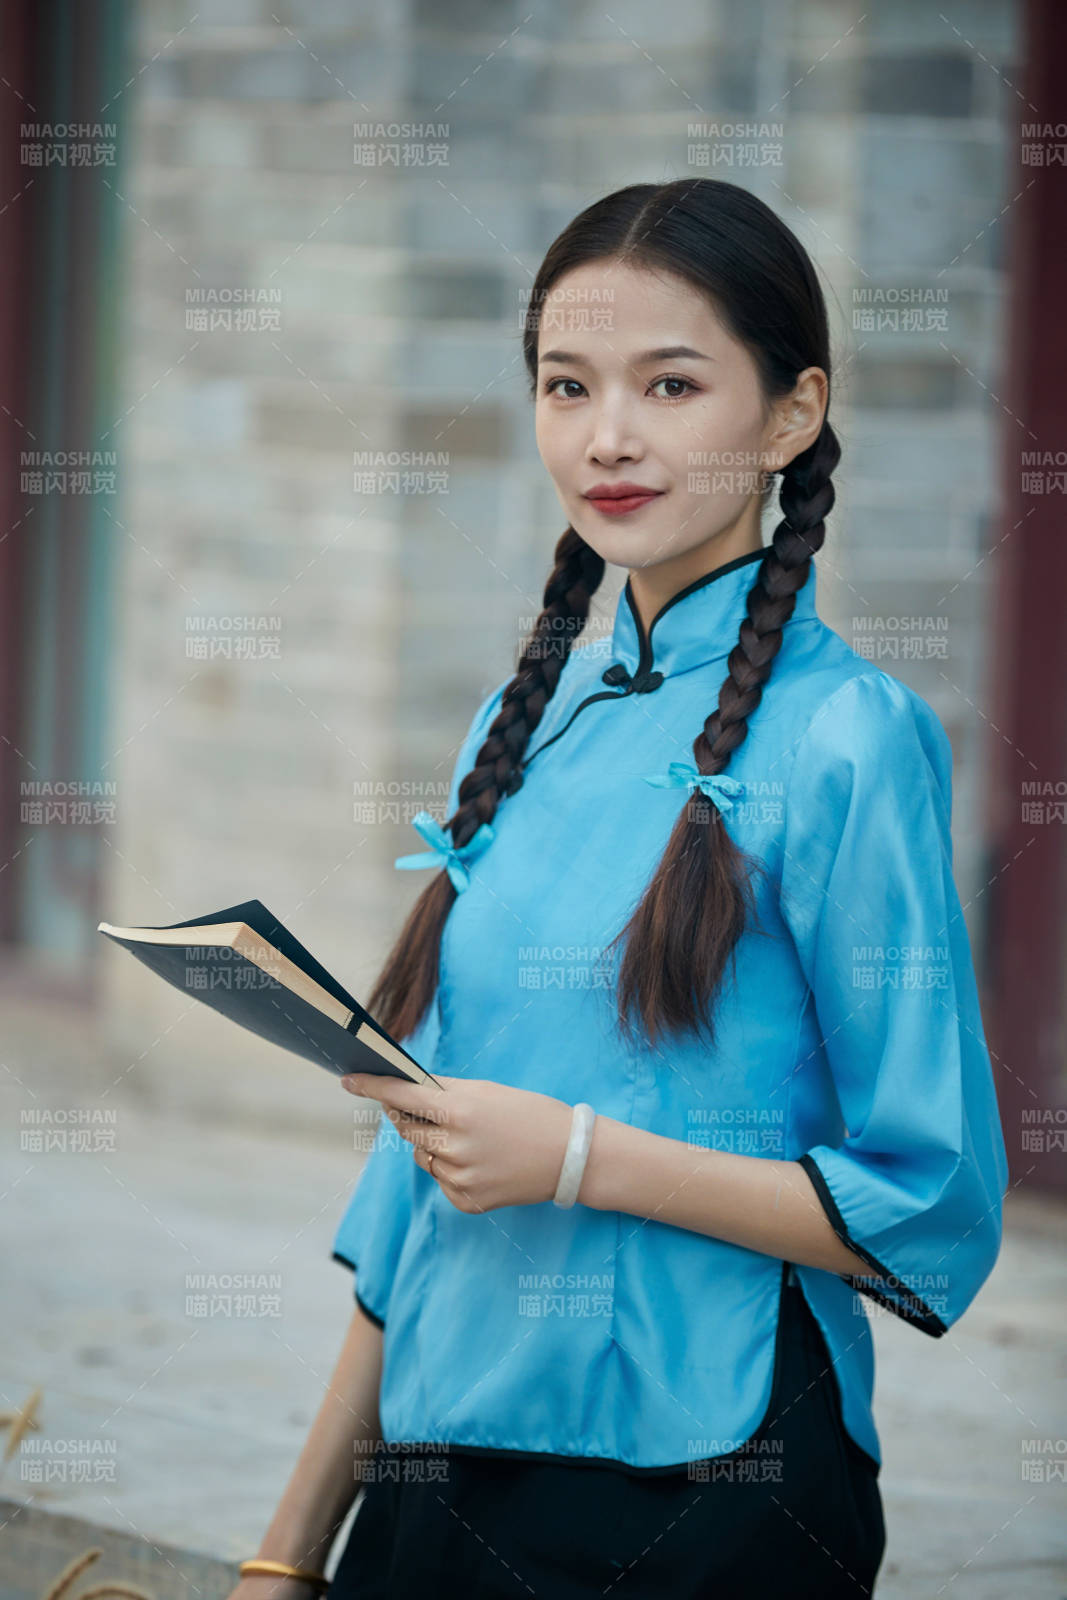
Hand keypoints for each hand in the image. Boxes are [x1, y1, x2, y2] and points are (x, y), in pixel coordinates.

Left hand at [340, 1073, 573, 1213]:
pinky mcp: (466, 1201)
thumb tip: (407, 1089)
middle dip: (409, 1116)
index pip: (401, 1096)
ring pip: (423, 1156)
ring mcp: (459, 1177)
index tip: (349, 1079)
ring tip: (474, 1139)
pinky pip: (440, 1179)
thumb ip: (445, 1091)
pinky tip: (481, 1162)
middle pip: (406, 1128)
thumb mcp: (487, 1091)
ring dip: (434, 1144)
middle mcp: (454, 1146)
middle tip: (429, 1109)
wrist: (569, 1156)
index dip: (372, 1086)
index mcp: (460, 1111)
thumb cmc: (529, 1114)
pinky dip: (450, 1169)